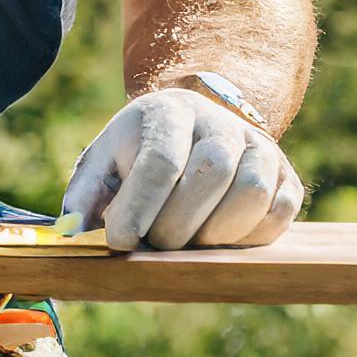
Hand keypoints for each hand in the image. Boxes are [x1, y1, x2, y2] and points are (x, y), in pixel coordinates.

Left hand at [60, 88, 303, 250]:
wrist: (196, 128)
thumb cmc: (139, 154)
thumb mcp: (105, 163)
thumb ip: (83, 197)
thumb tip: (70, 237)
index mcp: (168, 111)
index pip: (161, 159)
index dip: (140, 206)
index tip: (120, 241)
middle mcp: (219, 122)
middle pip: (210, 174)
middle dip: (176, 224)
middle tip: (155, 245)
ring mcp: (260, 146)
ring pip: (250, 193)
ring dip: (215, 234)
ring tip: (187, 243)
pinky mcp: (287, 176)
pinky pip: (279, 214)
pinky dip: (249, 238)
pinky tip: (219, 240)